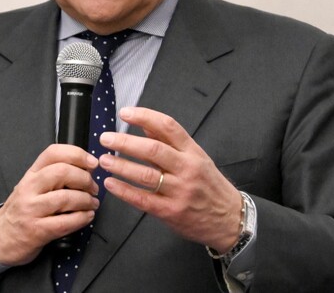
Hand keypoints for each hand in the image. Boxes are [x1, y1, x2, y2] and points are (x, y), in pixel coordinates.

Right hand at [0, 144, 99, 265]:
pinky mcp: (37, 230)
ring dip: (86, 200)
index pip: (53, 153)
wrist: (1, 237)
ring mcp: (32, 209)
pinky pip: (65, 222)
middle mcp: (29, 188)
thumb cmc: (22, 210)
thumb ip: (55, 175)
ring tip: (92, 204)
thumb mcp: (33, 186)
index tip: (92, 162)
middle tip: (93, 188)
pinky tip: (87, 216)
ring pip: (66, 198)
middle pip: (62, 172)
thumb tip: (86, 169)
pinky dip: (82, 218)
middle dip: (85, 179)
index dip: (77, 154)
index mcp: (31, 174)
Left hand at [98, 107, 241, 252]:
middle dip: (125, 142)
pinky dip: (124, 191)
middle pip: (153, 150)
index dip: (145, 117)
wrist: (229, 219)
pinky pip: (143, 199)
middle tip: (106, 138)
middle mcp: (187, 168)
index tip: (125, 113)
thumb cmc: (210, 186)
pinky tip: (111, 184)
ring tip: (104, 160)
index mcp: (193, 152)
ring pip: (146, 175)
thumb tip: (146, 127)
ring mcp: (180, 191)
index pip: (168, 126)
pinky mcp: (171, 211)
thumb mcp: (197, 158)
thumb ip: (172, 143)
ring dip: (121, 166)